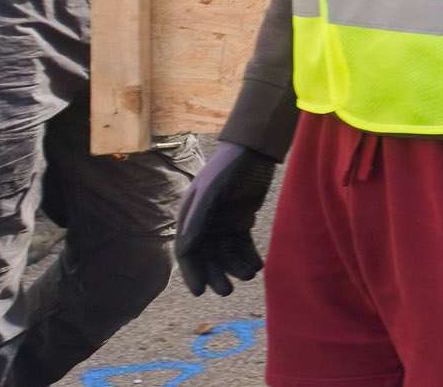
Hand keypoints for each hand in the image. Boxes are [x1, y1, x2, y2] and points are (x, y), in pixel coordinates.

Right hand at [175, 140, 275, 296]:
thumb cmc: (227, 168)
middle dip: (216, 275)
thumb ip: (198, 217)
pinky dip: (249, 257)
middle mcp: (205, 223)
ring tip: (249, 274)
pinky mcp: (242, 220)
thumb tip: (185, 249)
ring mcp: (223, 223)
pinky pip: (243, 245)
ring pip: (226, 254)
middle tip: (226, 291)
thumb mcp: (211, 190)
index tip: (200, 291)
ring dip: (235, 268)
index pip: (187, 251)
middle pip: (207, 257)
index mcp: (190, 217)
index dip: (191, 273)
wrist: (253, 150)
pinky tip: (258, 265)